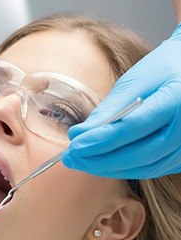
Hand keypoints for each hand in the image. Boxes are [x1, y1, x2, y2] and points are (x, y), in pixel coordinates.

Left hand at [62, 23, 180, 178]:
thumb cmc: (162, 70)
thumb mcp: (135, 80)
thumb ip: (109, 109)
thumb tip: (79, 135)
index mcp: (176, 100)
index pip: (131, 127)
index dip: (99, 140)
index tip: (73, 146)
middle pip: (138, 154)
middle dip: (99, 160)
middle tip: (70, 159)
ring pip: (144, 167)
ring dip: (108, 168)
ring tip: (81, 161)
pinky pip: (151, 169)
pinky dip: (124, 169)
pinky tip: (102, 164)